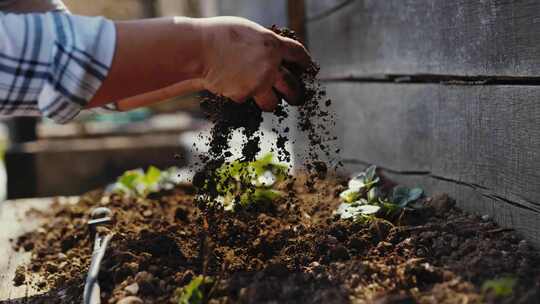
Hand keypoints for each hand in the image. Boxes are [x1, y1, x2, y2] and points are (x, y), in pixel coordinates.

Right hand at [196, 16, 311, 110]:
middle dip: (296, 94)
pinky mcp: (244, 95)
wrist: (198, 49)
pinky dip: (242, 96)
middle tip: (296, 97)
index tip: (309, 69)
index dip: (306, 63)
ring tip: (260, 96)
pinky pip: (248, 100)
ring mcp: (258, 82)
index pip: (298, 55)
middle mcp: (271, 66)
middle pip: (293, 87)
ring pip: (272, 103)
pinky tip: (231, 84)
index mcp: (274, 45)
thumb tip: (276, 55)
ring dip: (269, 101)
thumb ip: (266, 44)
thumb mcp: (249, 31)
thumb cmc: (219, 35)